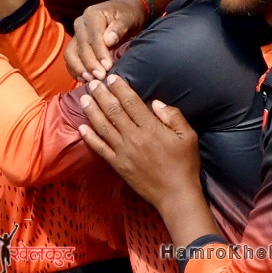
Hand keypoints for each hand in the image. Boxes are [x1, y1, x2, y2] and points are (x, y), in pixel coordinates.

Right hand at [66, 0, 150, 80]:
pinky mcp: (75, 45)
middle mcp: (80, 24)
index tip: (108, 66)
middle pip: (81, 47)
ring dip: (79, 68)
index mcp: (92, 15)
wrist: (122, 12)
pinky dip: (75, 70)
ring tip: (90, 79)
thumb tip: (109, 40)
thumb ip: (119, 28)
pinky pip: (70, 59)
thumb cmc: (127, 15)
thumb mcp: (127, 18)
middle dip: (90, 64)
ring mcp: (76, 35)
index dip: (99, 53)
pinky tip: (84, 79)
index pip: (93, 36)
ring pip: (70, 53)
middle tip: (101, 77)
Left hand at [77, 76, 202, 212]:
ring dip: (92, 111)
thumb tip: (155, 102)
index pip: (130, 102)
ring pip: (103, 126)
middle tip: (93, 83)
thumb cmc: (185, 164)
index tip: (111, 78)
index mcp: (151, 127)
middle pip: (113, 110)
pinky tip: (82, 127)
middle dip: (101, 95)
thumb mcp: (188, 136)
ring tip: (84, 98)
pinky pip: (100, 148)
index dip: (119, 88)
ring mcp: (123, 151)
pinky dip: (90, 137)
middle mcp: (133, 137)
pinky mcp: (117, 165)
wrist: (176, 194)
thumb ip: (173, 116)